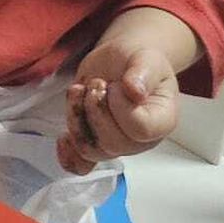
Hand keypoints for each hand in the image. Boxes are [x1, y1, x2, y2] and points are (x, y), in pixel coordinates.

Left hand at [57, 42, 180, 174]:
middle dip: (94, 109)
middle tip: (96, 84)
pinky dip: (69, 156)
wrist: (120, 61)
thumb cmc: (138, 60)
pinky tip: (62, 138)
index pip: (139, 128)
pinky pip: (82, 164)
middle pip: (113, 143)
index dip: (119, 107)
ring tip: (79, 91)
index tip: (115, 85)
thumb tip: (135, 91)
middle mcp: (141, 140)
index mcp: (161, 120)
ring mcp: (117, 144)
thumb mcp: (146, 58)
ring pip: (91, 150)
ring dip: (77, 119)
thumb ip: (142, 72)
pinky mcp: (95, 142)